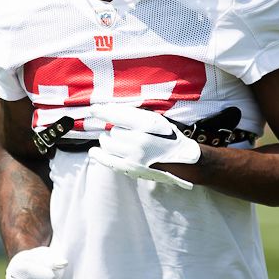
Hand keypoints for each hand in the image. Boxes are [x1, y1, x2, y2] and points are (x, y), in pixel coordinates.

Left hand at [86, 105, 200, 189]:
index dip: (104, 112)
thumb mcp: (157, 120)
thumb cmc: (170, 138)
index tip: (94, 109)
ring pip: (108, 144)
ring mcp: (134, 157)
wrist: (184, 161)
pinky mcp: (130, 169)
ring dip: (110, 140)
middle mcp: (140, 141)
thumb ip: (135, 115)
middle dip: (116, 129)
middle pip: (113, 131)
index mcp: (148, 125)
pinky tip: (95, 151)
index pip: (118, 116)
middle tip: (125, 131)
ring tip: (119, 141)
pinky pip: (107, 160)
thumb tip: (108, 109)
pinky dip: (99, 154)